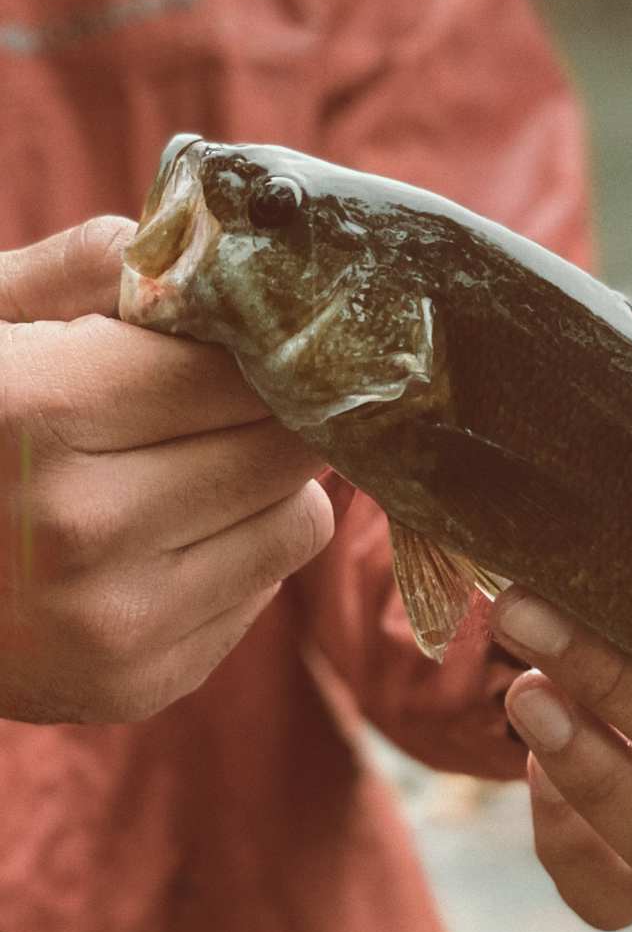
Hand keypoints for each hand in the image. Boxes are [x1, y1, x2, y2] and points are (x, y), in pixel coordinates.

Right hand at [0, 217, 335, 723]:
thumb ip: (83, 269)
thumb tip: (196, 245)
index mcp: (37, 413)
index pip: (240, 372)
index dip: (256, 347)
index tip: (247, 337)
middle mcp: (78, 529)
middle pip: (283, 449)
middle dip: (267, 412)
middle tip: (222, 399)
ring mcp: (107, 624)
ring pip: (294, 525)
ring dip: (260, 488)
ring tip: (181, 468)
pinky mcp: (130, 686)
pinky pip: (260, 595)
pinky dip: (229, 559)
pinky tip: (152, 541)